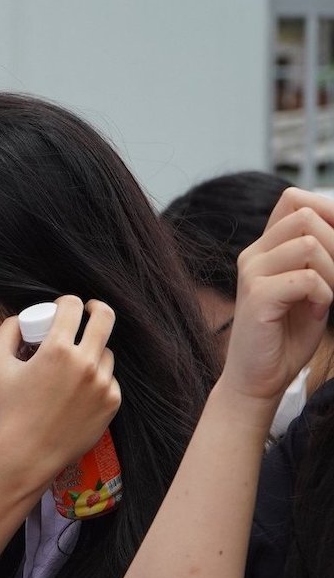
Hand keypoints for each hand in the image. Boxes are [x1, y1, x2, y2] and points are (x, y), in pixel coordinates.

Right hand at [0, 296, 120, 483]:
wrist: (28, 453)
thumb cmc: (8, 409)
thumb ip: (7, 331)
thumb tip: (23, 319)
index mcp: (58, 349)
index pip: (73, 306)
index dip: (66, 302)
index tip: (62, 308)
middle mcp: (86, 363)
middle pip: (104, 318)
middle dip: (96, 309)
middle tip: (88, 313)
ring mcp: (103, 383)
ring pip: (106, 352)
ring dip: (94, 349)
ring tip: (75, 364)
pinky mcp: (112, 402)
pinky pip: (109, 380)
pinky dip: (97, 379)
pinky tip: (79, 391)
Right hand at [222, 188, 333, 402]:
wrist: (259, 378)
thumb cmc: (286, 335)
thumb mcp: (309, 286)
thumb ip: (317, 255)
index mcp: (265, 248)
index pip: (294, 199)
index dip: (327, 212)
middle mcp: (254, 254)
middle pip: (306, 216)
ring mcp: (251, 273)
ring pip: (310, 244)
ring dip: (332, 273)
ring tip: (325, 299)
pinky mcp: (256, 296)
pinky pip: (307, 278)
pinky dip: (323, 295)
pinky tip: (315, 312)